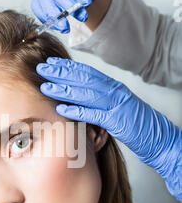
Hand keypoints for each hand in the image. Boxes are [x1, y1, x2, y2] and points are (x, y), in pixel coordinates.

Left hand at [36, 57, 181, 199]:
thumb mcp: (118, 108)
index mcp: (114, 87)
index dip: (68, 67)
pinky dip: (76, 111)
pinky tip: (61, 108)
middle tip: (42, 69)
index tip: (52, 65)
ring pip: (86, 93)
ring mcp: (116, 105)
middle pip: (84, 79)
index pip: (88, 73)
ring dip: (63, 89)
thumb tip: (80, 98)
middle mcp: (115, 92)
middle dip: (61, 73)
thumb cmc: (138, 125)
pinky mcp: (117, 121)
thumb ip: (102, 101)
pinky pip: (93, 114)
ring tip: (45, 86)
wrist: (159, 138)